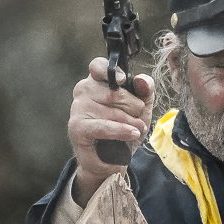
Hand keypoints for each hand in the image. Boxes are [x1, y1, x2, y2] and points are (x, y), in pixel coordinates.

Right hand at [67, 57, 154, 205]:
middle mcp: (84, 91)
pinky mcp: (77, 127)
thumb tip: (141, 80)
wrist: (114, 158)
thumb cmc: (125, 127)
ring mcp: (78, 108)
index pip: (98, 65)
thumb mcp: (141, 108)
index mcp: (97, 81)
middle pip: (114, 91)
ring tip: (135, 129)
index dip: (111, 71)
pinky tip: (131, 133)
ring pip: (112, 110)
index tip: (123, 80)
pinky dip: (121, 131)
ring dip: (131, 122)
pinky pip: (104, 126)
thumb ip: (145, 90)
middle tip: (137, 118)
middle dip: (133, 107)